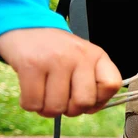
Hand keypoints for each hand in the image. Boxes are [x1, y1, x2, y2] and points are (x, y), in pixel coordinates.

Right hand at [0, 28, 121, 117]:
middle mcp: (79, 55)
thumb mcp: (84, 59)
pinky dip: (31, 105)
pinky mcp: (31, 65)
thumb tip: (90, 109)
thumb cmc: (58, 52)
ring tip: (45, 96)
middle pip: (83, 103)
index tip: (87, 99)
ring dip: (48, 110)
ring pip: (57, 107)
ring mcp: (56, 59)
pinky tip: (31, 93)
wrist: (26, 27)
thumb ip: (93, 82)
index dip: (100, 101)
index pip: (111, 85)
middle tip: (62, 101)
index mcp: (97, 56)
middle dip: (71, 110)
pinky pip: (33, 103)